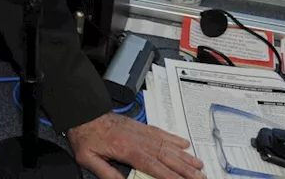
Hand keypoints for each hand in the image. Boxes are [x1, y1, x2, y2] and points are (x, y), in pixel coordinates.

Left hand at [66, 112, 204, 178]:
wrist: (84, 113)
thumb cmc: (85, 135)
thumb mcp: (89, 158)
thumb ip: (106, 173)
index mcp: (127, 150)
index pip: (154, 166)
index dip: (170, 176)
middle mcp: (138, 140)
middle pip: (167, 157)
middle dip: (185, 170)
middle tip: (200, 178)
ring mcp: (141, 132)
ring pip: (168, 146)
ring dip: (185, 157)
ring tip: (199, 166)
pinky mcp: (141, 127)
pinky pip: (161, 133)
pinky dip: (174, 139)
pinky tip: (185, 145)